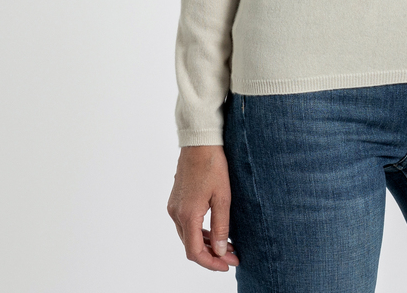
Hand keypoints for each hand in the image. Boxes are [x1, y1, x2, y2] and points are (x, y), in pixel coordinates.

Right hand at [167, 145, 239, 271]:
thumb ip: (221, 226)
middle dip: (212, 255)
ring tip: (227, 246)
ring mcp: (174, 206)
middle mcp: (176, 213)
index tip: (227, 265)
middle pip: (190, 246)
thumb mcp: (223, 197)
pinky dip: (199, 232)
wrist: (199, 142)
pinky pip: (185, 224)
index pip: (195, 252)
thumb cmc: (213, 165)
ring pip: (187, 236)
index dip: (211, 263)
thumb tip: (220, 251)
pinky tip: (214, 232)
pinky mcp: (176, 200)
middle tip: (233, 256)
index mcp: (187, 215)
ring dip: (206, 244)